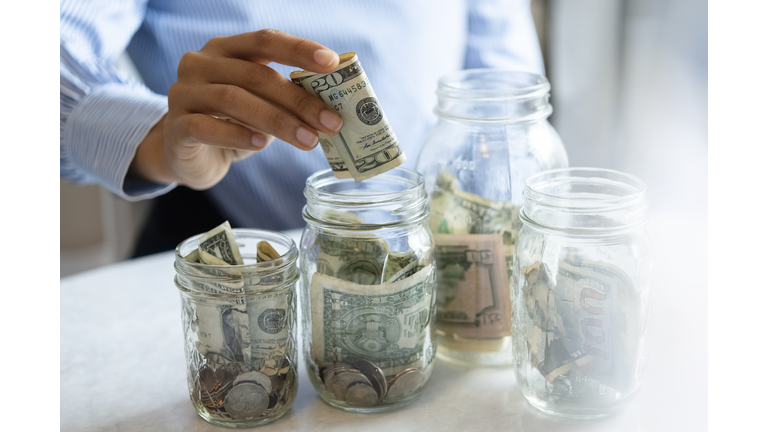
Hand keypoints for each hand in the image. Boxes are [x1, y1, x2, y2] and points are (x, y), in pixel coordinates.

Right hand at [129, 29, 343, 188]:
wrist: (187, 156)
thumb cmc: (231, 125)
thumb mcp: (260, 106)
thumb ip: (284, 100)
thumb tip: (330, 109)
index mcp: (226, 50)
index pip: (264, 40)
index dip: (298, 49)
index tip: (332, 62)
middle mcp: (200, 64)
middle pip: (255, 75)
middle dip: (298, 100)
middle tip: (331, 122)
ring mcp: (184, 93)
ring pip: (233, 100)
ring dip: (277, 121)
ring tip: (308, 140)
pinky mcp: (175, 127)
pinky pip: (206, 127)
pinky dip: (236, 135)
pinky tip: (260, 144)